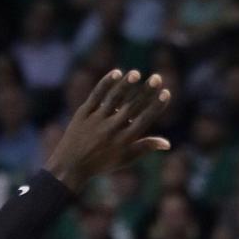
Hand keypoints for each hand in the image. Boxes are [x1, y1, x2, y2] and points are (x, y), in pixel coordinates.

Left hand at [45, 69, 171, 191]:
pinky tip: (117, 73)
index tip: (166, 93)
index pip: (144, 119)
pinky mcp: (83, 113)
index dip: (156, 106)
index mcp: (125, 140)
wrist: (70, 166)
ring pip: (113, 99)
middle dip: (146, 91)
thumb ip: (146, 147)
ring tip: (136, 73)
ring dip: (125, 85)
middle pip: (132, 106)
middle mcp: (112, 129)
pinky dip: (106, 84)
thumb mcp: (125, 158)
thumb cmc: (102, 163)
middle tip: (157, 77)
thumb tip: (167, 143)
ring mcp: (96, 120)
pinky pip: (96, 96)